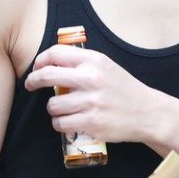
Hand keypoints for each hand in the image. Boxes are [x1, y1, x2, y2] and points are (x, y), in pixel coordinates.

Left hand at [24, 44, 159, 142]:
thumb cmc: (124, 89)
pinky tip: (70, 121)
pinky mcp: (91, 122)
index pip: (55, 53)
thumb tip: (52, 63)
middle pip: (47, 75)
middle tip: (30, 85)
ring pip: (52, 105)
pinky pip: (60, 124)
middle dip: (33, 80)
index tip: (37, 68)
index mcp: (94, 61)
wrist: (148, 112)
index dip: (40, 60)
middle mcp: (91, 78)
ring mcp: (90, 102)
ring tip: (64, 109)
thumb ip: (83, 63)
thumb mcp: (106, 67)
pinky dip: (61, 124)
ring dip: (53, 108)